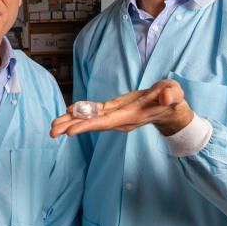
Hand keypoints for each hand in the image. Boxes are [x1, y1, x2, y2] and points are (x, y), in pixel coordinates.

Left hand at [50, 79, 193, 137]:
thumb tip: (166, 98)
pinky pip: (94, 113)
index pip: (106, 122)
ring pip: (91, 120)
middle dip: (73, 127)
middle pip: (93, 124)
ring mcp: (116, 115)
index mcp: (131, 115)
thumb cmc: (172, 100)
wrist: (170, 109)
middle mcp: (120, 119)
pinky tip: (68, 111)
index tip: (70, 131)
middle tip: (52, 131)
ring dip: (71, 122)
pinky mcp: (114, 110)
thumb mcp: (174, 94)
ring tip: (53, 126)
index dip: (88, 126)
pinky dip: (81, 112)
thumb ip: (171, 95)